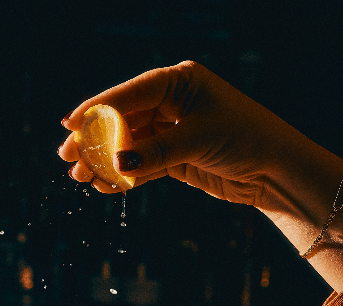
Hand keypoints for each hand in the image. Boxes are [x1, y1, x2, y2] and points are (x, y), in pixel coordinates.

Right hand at [58, 60, 299, 208]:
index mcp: (179, 81)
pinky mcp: (175, 157)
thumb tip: (117, 162)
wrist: (274, 170)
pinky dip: (125, 177)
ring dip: (106, 162)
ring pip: (129, 146)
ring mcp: (171, 130)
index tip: (71, 124)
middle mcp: (172, 102)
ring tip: (81, 177)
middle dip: (95, 139)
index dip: (97, 109)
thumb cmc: (244, 140)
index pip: (130, 93)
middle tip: (68, 155)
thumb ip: (156, 151)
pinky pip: (142, 165)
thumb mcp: (198, 140)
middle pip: (122, 119)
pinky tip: (105, 187)